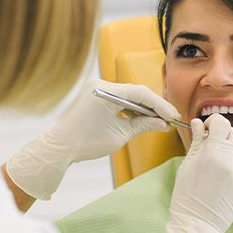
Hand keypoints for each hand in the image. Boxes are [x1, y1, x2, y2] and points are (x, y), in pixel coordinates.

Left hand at [6, 79, 179, 199]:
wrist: (60, 147)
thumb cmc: (86, 143)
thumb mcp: (120, 135)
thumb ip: (144, 125)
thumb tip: (163, 124)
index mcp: (105, 92)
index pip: (140, 93)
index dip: (160, 105)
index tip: (173, 116)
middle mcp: (100, 84)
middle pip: (136, 92)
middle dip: (153, 106)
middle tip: (170, 119)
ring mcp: (96, 88)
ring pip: (128, 95)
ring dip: (143, 108)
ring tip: (159, 121)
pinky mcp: (95, 94)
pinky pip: (119, 98)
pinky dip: (131, 108)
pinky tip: (142, 119)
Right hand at [163, 114, 232, 232]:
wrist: (197, 223)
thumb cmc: (186, 195)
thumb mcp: (187, 165)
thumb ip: (196, 142)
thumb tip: (198, 123)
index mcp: (210, 151)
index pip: (220, 123)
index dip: (213, 122)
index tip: (206, 129)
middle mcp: (228, 158)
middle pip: (231, 132)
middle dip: (221, 134)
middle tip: (211, 141)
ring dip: (230, 146)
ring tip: (219, 156)